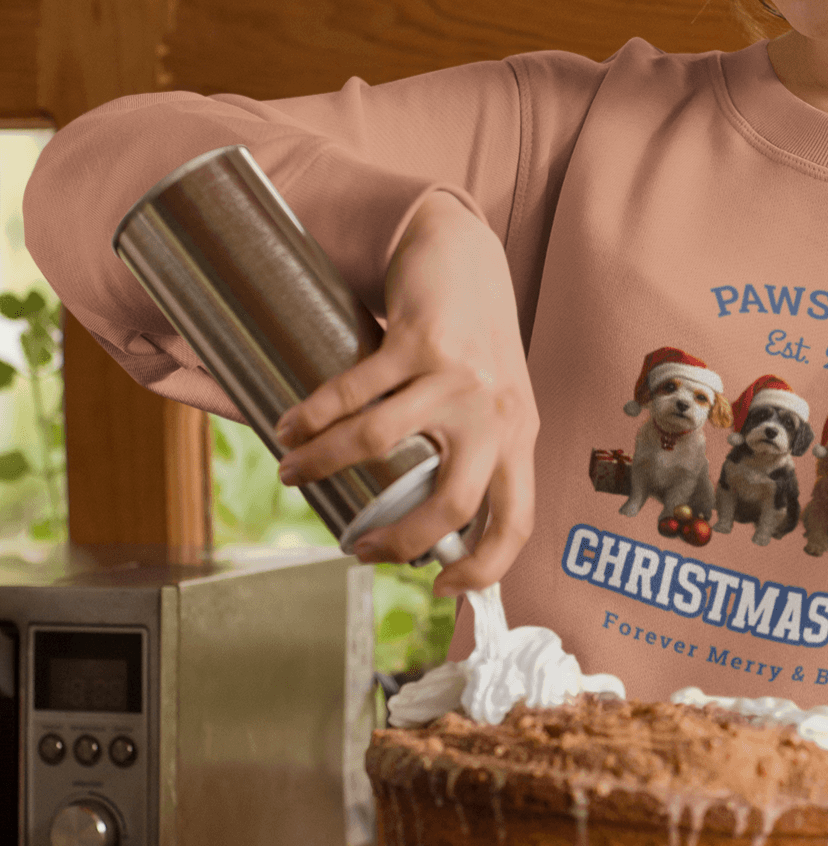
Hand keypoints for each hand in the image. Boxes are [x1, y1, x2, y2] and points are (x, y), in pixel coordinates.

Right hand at [272, 192, 536, 595]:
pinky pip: (353, 391)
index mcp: (520, 440)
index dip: (486, 567)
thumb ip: (476, 460)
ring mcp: (458, 378)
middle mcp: (497, 415)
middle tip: (360, 548)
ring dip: (325, 466)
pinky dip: (313, 416)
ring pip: (381, 443)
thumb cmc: (474, 348)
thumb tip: (431, 533)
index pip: (516, 523)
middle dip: (400, 538)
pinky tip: (290, 429)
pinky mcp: (419, 340)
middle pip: (453, 502)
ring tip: (293, 474)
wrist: (464, 257)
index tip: (444, 588)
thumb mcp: (494, 409)